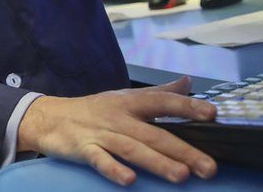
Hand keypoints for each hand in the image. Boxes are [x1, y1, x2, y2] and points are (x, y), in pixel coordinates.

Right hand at [18, 76, 217, 185]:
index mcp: (130, 102)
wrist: (50, 117)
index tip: (212, 114)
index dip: (187, 107)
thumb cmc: (94, 109)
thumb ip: (160, 92)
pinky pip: (100, 160)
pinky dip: (114, 169)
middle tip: (208, 167)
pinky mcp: (84, 149)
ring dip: (157, 162)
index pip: (162, 101)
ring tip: (181, 176)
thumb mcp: (126, 97)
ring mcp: (101, 133)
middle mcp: (118, 116)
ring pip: (132, 148)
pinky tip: (130, 180)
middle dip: (182, 150)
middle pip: (153, 133)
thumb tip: (188, 82)